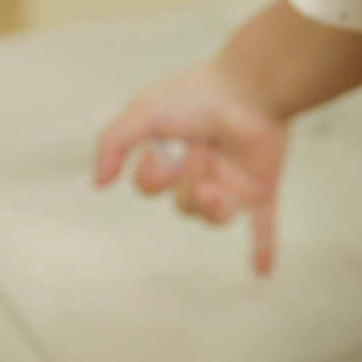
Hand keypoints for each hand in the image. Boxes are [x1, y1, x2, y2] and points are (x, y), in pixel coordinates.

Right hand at [92, 57, 289, 277]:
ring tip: (217, 185)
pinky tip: (263, 271)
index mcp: (174, 152)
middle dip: (186, 181)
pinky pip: (263, 224)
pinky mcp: (262, 188)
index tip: (162, 151)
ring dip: (212, 204)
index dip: (152, 177)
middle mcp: (203, 170)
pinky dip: (263, 246)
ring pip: (215, 218)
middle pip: (182, 205)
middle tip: (202, 150)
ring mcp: (233, 181)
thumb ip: (112, 143)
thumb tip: (98, 184)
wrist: (252, 89)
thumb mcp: (142, 112)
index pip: (152, 187)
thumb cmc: (197, 95)